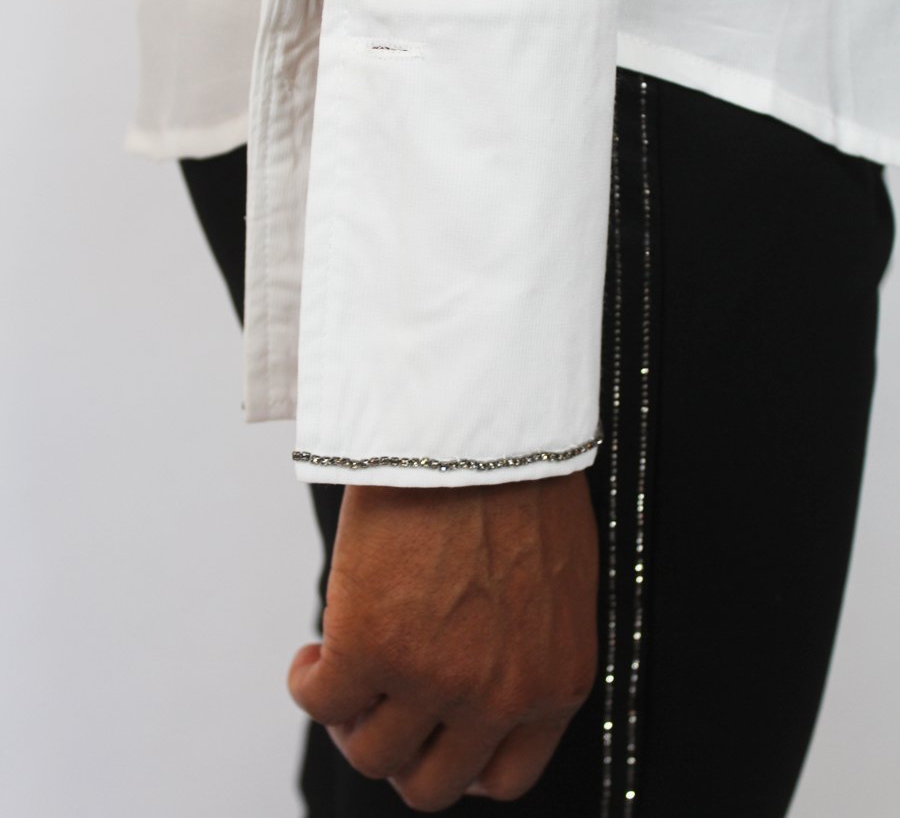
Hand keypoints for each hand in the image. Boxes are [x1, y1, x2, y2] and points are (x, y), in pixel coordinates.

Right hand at [287, 468, 598, 811]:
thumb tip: (490, 653)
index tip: (433, 730)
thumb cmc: (524, 478)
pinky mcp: (371, 646)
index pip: (506, 774)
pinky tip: (314, 651)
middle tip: (381, 701)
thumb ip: (530, 639)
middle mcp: (498, 696)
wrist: (486, 427)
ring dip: (350, 717)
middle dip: (400, 750)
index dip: (459, 761)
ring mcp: (433, 679)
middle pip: (430, 783)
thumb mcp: (554, 580)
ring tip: (345, 666)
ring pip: (370, 752)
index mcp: (555, 681)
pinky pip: (320, 701)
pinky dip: (308, 683)